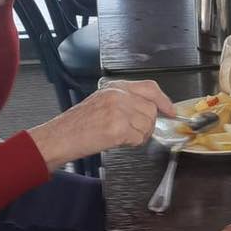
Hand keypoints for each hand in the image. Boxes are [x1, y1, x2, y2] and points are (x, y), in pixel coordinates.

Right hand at [29, 80, 174, 170]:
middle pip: (151, 110)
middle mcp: (118, 95)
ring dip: (139, 135)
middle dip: (147, 124)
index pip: (149, 88)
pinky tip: (117, 141)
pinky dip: (132, 143)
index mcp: (114, 87)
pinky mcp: (118, 128)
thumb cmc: (77, 124)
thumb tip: (150, 109)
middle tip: (132, 131)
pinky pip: (139, 138)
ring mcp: (118, 111)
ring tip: (120, 136)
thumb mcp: (101, 101)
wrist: (59, 137)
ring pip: (147, 125)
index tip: (170, 111)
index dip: (164, 100)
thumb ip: (125, 100)